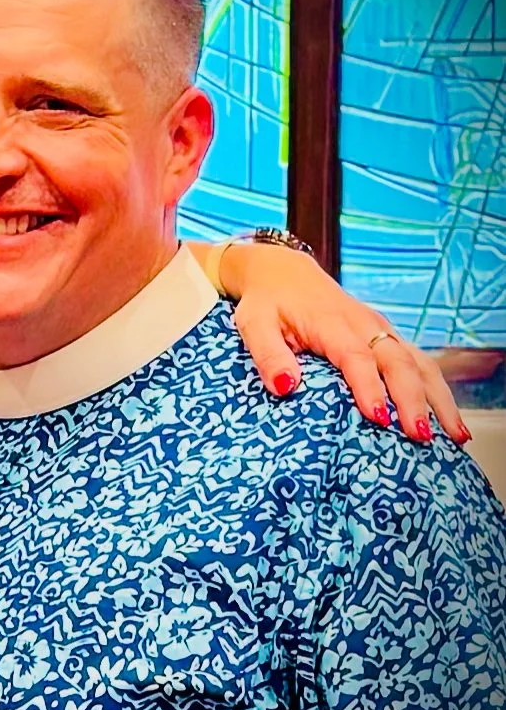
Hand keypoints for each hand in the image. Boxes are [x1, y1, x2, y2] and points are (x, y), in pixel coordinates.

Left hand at [220, 243, 468, 443]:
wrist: (283, 272)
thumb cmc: (266, 303)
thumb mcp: (253, 325)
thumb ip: (268, 355)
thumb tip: (284, 387)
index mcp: (331, 323)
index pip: (355, 357)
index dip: (369, 387)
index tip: (379, 418)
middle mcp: (365, 325)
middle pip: (398, 362)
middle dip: (413, 400)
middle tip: (420, 436)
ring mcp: (381, 331)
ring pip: (419, 364)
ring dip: (438, 399)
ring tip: (455, 436)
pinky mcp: (387, 337)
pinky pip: (420, 364)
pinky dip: (437, 391)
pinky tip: (449, 422)